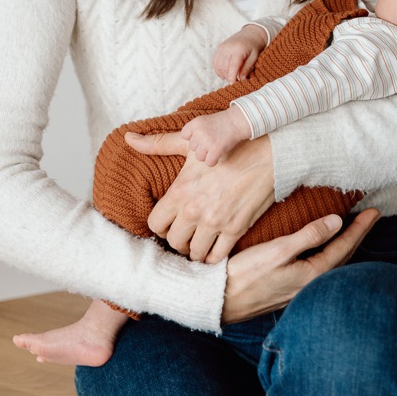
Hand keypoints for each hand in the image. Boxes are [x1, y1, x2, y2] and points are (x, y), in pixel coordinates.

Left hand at [123, 131, 274, 262]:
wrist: (267, 152)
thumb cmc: (227, 145)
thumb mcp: (190, 144)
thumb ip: (157, 144)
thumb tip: (129, 138)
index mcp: (180, 191)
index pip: (155, 224)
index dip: (161, 225)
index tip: (169, 222)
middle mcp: (194, 211)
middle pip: (173, 242)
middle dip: (178, 239)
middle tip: (185, 233)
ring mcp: (216, 222)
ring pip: (194, 253)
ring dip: (195, 250)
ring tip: (199, 242)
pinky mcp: (236, 229)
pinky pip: (217, 257)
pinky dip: (214, 256)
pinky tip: (215, 247)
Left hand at [181, 106, 251, 165]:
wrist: (236, 122)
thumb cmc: (221, 123)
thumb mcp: (204, 121)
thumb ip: (195, 130)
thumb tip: (190, 146)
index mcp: (195, 123)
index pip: (184, 135)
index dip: (193, 137)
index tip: (202, 136)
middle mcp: (199, 132)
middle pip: (193, 148)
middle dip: (201, 147)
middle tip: (212, 141)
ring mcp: (207, 141)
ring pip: (199, 157)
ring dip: (207, 155)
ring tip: (215, 147)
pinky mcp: (215, 150)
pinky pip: (208, 162)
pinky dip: (213, 161)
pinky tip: (218, 154)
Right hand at [213, 24, 267, 82]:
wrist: (250, 34)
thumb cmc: (254, 46)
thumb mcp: (254, 57)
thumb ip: (247, 68)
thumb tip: (241, 80)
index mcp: (238, 49)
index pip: (233, 66)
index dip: (232, 77)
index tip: (233, 85)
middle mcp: (228, 47)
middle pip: (224, 67)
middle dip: (229, 77)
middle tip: (236, 81)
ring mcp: (222, 47)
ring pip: (218, 66)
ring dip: (223, 74)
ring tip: (232, 76)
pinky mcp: (219, 48)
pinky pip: (215, 62)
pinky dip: (219, 70)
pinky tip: (226, 72)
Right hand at [222, 208, 379, 322]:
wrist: (220, 301)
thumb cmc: (246, 274)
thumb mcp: (278, 250)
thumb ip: (308, 235)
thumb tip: (337, 221)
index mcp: (312, 275)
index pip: (344, 247)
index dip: (359, 228)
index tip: (373, 211)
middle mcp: (311, 286)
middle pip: (343, 257)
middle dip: (357, 236)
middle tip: (370, 217)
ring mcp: (300, 290)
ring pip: (332, 265)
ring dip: (344, 246)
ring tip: (353, 231)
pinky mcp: (290, 290)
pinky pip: (320, 269)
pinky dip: (329, 255)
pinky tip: (325, 250)